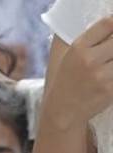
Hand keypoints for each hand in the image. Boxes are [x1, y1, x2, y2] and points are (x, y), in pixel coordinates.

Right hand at [41, 16, 112, 131]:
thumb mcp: (64, 56)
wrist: (62, 112)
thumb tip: (107, 22)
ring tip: (108, 65)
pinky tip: (108, 76)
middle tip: (109, 55)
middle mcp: (89, 60)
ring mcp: (102, 75)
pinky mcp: (111, 89)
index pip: (108, 23)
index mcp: (78, 48)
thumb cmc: (65, 81)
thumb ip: (82, 38)